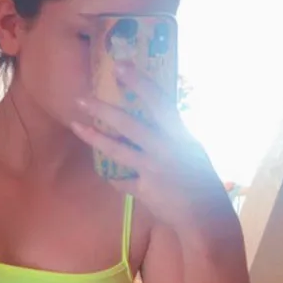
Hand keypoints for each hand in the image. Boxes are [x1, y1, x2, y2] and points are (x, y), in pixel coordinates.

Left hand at [71, 64, 232, 234]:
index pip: (158, 100)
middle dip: (103, 109)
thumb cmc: (201, 180)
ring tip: (77, 125)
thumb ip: (171, 135)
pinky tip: (110, 174)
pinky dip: (116, 178)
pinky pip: (122, 180)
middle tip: (82, 98)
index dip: (139, 82)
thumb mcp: (191, 150)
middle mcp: (165, 148)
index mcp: (180, 134)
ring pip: (117, 149)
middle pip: (129, 123)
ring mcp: (153, 169)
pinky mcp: (144, 189)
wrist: (206, 216)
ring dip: (95, 137)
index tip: (120, 65)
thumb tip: (156, 119)